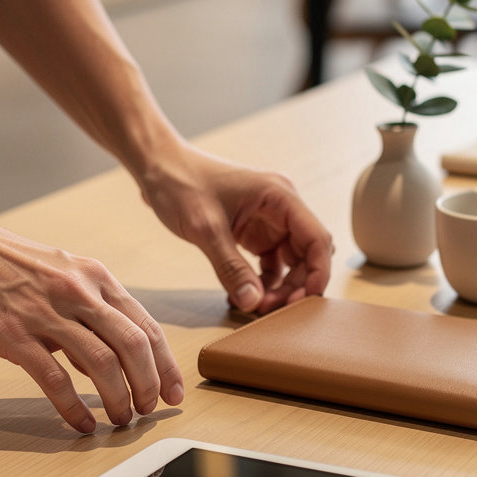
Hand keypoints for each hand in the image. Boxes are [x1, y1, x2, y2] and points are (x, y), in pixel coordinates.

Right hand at [0, 215, 183, 433]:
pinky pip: (54, 380)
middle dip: (150, 386)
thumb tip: (107, 362)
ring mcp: (46, 312)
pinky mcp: (13, 333)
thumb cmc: (6, 262)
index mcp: (96, 278)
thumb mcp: (63, 277)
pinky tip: (81, 424)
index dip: (166, 365)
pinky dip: (74, 408)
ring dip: (119, 399)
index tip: (174, 392)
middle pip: (134, 346)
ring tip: (121, 420)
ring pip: (103, 364)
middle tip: (150, 411)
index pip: (147, 327)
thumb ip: (88, 316)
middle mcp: (79, 292)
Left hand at [139, 141, 332, 314]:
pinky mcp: (253, 233)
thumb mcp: (205, 229)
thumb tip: (253, 303)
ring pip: (290, 263)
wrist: (157, 167)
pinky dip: (261, 283)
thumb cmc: (181, 183)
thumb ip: (230, 268)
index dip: (319, 273)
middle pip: (307, 255)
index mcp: (280, 196)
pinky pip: (269, 264)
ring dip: (280, 288)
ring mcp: (268, 221)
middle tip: (270, 309)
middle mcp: (281, 208)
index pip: (317, 239)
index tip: (306, 302)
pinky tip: (242, 296)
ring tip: (256, 306)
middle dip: (295, 285)